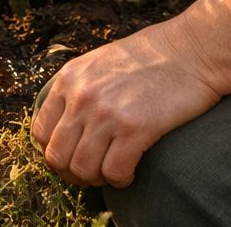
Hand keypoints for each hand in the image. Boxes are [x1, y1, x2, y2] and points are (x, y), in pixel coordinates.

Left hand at [31, 19, 222, 187]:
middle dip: (72, 172)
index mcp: (68, 79)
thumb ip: (77, 89)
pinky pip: (114, 172)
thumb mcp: (97, 63)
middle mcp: (81, 97)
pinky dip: (121, 179)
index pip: (40, 132)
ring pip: (82, 170)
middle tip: (92, 171)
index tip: (71, 156)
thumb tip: (65, 126)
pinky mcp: (135, 128)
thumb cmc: (149, 57)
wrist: (190, 51)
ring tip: (112, 170)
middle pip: (56, 157)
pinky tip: (130, 171)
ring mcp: (106, 113)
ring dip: (97, 178)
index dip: (54, 152)